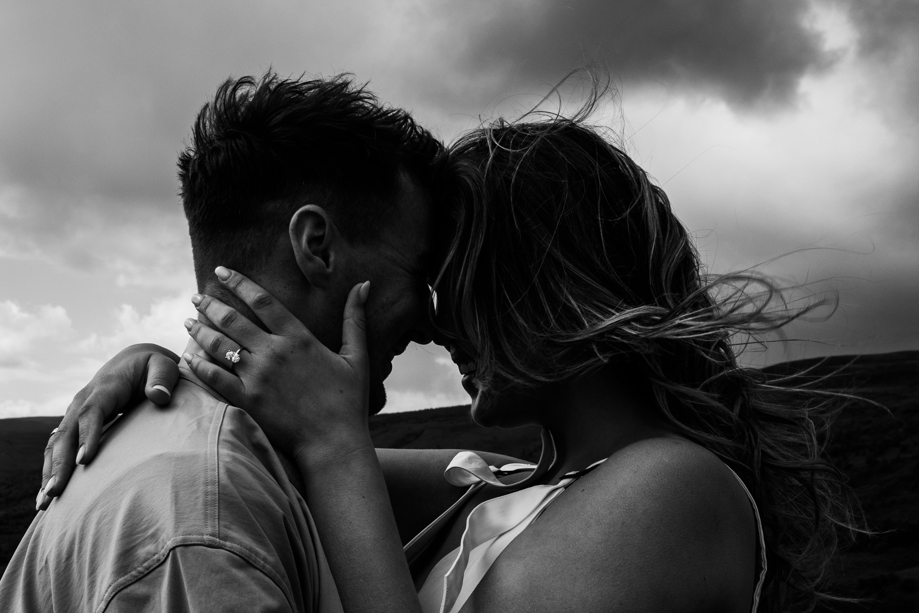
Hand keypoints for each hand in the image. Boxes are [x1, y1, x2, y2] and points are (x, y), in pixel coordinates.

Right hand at [38, 344, 179, 509]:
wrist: (135, 362)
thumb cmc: (153, 367)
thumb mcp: (162, 366)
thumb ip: (162, 378)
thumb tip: (159, 396)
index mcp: (105, 387)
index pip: (92, 411)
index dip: (87, 435)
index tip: (84, 461)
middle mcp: (83, 401)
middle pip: (67, 432)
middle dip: (59, 463)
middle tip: (56, 492)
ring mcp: (76, 413)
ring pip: (56, 443)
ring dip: (49, 472)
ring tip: (45, 502)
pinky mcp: (75, 425)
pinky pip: (57, 448)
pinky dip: (50, 470)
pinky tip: (46, 496)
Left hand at [184, 267, 371, 466]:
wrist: (334, 442)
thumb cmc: (349, 401)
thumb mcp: (357, 356)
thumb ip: (355, 318)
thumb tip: (364, 284)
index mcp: (299, 338)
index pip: (263, 301)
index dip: (239, 283)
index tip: (222, 271)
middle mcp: (274, 353)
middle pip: (234, 320)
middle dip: (212, 305)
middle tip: (197, 297)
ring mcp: (258, 377)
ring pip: (220, 345)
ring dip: (201, 331)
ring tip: (189, 322)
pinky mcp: (247, 400)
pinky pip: (215, 378)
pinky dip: (199, 365)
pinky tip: (188, 356)